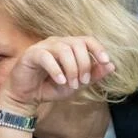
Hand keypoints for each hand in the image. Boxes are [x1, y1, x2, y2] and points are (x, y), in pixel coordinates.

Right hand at [0, 36, 114, 110]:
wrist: (26, 97)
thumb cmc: (49, 87)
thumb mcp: (76, 84)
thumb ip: (93, 76)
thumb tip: (112, 66)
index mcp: (69, 46)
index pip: (87, 39)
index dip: (98, 48)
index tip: (106, 61)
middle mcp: (57, 42)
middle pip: (77, 44)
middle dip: (84, 65)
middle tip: (82, 82)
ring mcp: (43, 47)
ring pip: (63, 49)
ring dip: (72, 69)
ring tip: (72, 84)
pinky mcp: (31, 54)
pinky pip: (46, 57)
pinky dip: (56, 70)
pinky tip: (60, 81)